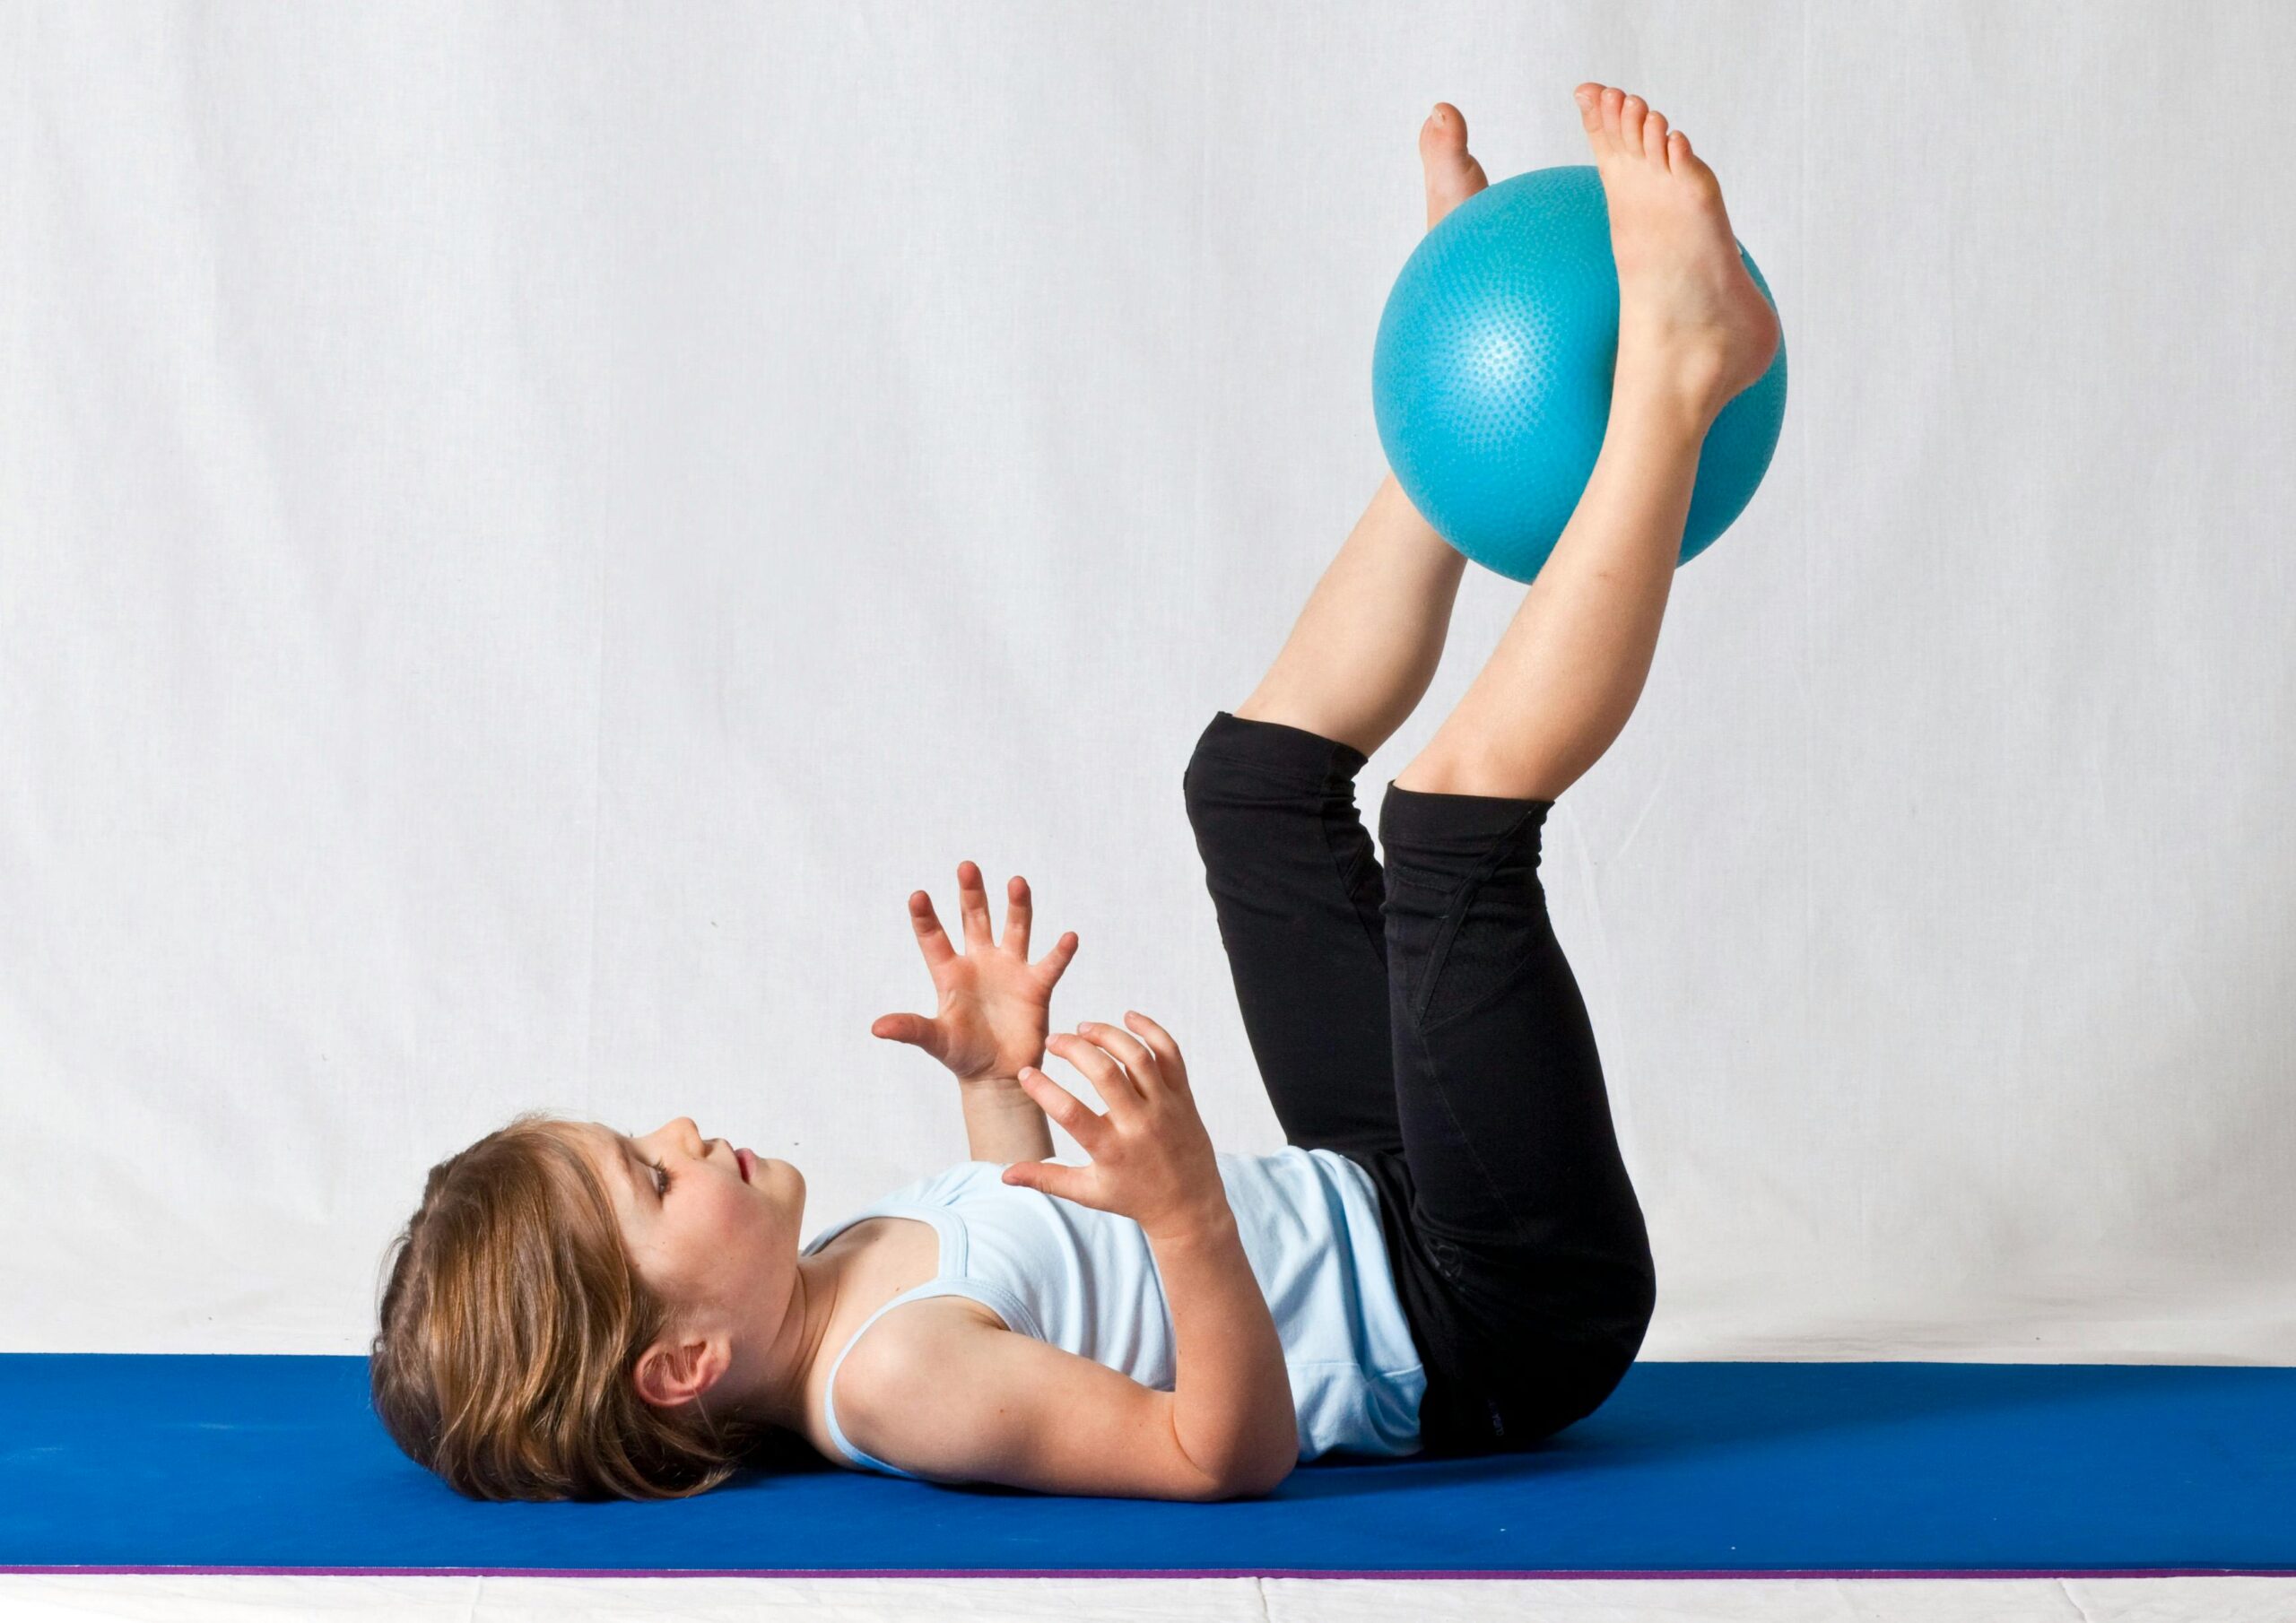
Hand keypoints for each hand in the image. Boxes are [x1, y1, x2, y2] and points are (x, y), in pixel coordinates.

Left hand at [871, 861, 1079, 1086]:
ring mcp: (1010, 970)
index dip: (925, 917)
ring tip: (1016, 882)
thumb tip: (876, 1027)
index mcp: (950, 973)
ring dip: (1016, 906)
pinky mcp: (1036, 986)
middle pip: (975, 920)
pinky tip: (1069, 937)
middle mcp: (980, 962)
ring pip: (1014, 929)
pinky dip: (1061, 952)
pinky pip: (1050, 964)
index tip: (917, 895)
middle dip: (971, 894)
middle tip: (966, 867)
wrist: (997, 1076)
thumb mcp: (935, 1040)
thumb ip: (910, 1028)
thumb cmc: (962, 1055)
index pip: (934, 938)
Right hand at [1003, 1012, 1228, 1241]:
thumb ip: (1045, 1179)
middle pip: (1105, 1074)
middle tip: (1054, 1041)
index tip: (1026, 1073)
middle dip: (1074, 1049)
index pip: (1070, 1114)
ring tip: (1083, 1029)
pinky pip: (1170, 1053)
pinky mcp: (1183, 1095)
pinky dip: (1151, 1030)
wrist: (1190, 1205)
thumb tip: (1004, 1174)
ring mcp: (1165, 1107)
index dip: (1043, 1090)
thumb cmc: (1133, 1197)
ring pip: (1137, 1057)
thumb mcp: (1088, 1193)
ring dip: (1108, 1035)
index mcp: (1111, 1150)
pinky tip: (1128, 1018)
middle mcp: (1139, 1124)